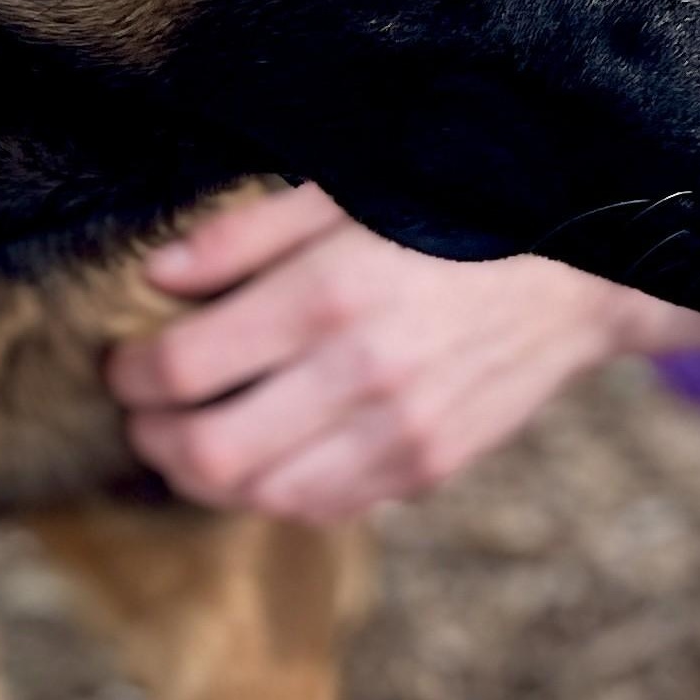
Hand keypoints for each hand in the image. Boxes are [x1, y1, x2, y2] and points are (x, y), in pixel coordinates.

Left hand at [108, 184, 699, 522]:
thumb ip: (244, 236)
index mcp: (330, 293)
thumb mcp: (346, 191)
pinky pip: (322, 508)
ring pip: (259, 496)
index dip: (132, 370)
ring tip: (186, 438)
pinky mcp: (427, 470)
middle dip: (150, 437)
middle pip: (210, 452)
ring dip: (200, 477)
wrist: (577, 271)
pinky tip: (260, 455)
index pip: (186, 364)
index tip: (122, 358)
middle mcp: (360, 375)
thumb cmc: (452, 213)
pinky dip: (270, 492)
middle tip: (139, 409)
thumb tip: (157, 275)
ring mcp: (398, 435)